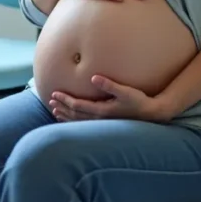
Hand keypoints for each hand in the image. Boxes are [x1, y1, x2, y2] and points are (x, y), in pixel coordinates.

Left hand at [48, 75, 174, 122]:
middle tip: (50, 101)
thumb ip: (109, 85)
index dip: (65, 100)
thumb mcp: (126, 91)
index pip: (78, 106)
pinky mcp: (106, 123)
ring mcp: (102, 123)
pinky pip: (85, 124)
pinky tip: (71, 118)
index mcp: (102, 111)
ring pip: (79, 121)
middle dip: (62, 107)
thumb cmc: (139, 101)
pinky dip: (74, 121)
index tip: (54, 94)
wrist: (151, 114)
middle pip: (75, 114)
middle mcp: (100, 119)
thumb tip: (94, 78)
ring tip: (55, 111)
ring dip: (66, 116)